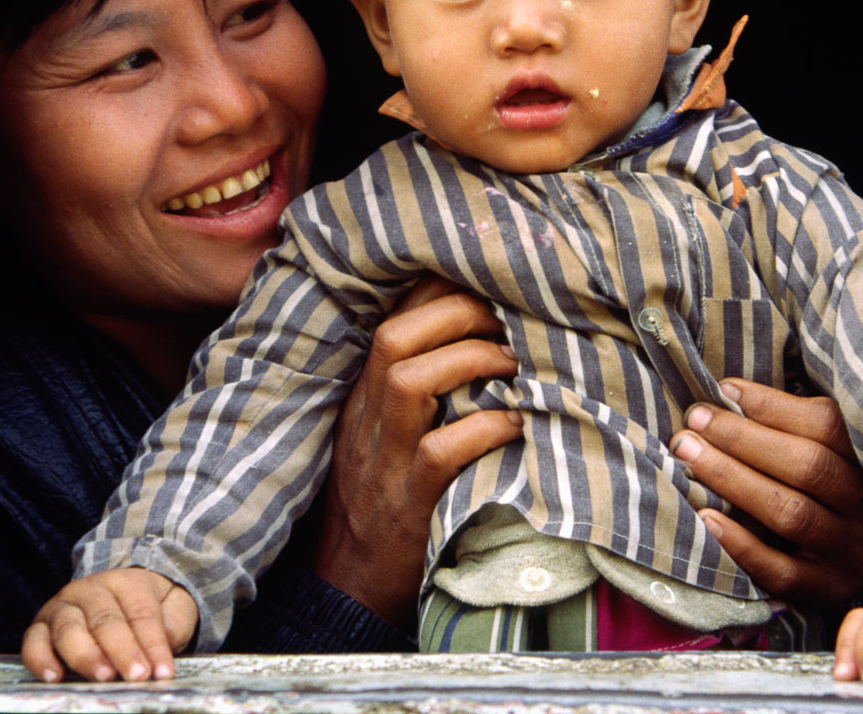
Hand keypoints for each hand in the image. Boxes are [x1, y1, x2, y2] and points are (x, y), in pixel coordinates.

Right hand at [21, 568, 196, 682]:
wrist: (114, 596)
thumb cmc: (145, 608)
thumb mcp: (172, 607)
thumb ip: (174, 623)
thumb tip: (165, 647)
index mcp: (126, 582)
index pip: (141, 613)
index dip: (153, 644)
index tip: (163, 671)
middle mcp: (89, 590)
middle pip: (105, 620)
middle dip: (123, 650)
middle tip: (137, 675)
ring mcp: (62, 607)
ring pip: (69, 628)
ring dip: (86, 655)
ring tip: (104, 676)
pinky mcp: (39, 627)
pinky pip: (33, 641)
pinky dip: (40, 659)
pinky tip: (54, 677)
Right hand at [312, 275, 522, 624]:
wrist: (347, 583)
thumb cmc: (381, 499)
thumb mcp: (382, 433)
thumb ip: (413, 387)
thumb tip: (479, 336)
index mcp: (364, 395)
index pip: (392, 318)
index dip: (441, 288)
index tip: (490, 281)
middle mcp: (368, 418)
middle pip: (396, 337)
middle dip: (459, 312)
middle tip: (511, 316)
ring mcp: (384, 460)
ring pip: (410, 382)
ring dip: (471, 360)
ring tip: (515, 362)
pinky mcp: (408, 504)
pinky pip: (439, 454)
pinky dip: (484, 429)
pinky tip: (515, 424)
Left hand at [668, 378, 862, 605]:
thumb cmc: (834, 494)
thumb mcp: (834, 454)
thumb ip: (796, 424)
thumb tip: (729, 392)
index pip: (829, 425)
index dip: (773, 405)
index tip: (725, 389)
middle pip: (807, 467)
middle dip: (742, 439)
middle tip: (693, 421)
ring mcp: (855, 555)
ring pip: (792, 514)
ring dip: (733, 480)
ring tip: (689, 457)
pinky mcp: (832, 592)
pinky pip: (782, 572)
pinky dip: (741, 545)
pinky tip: (706, 518)